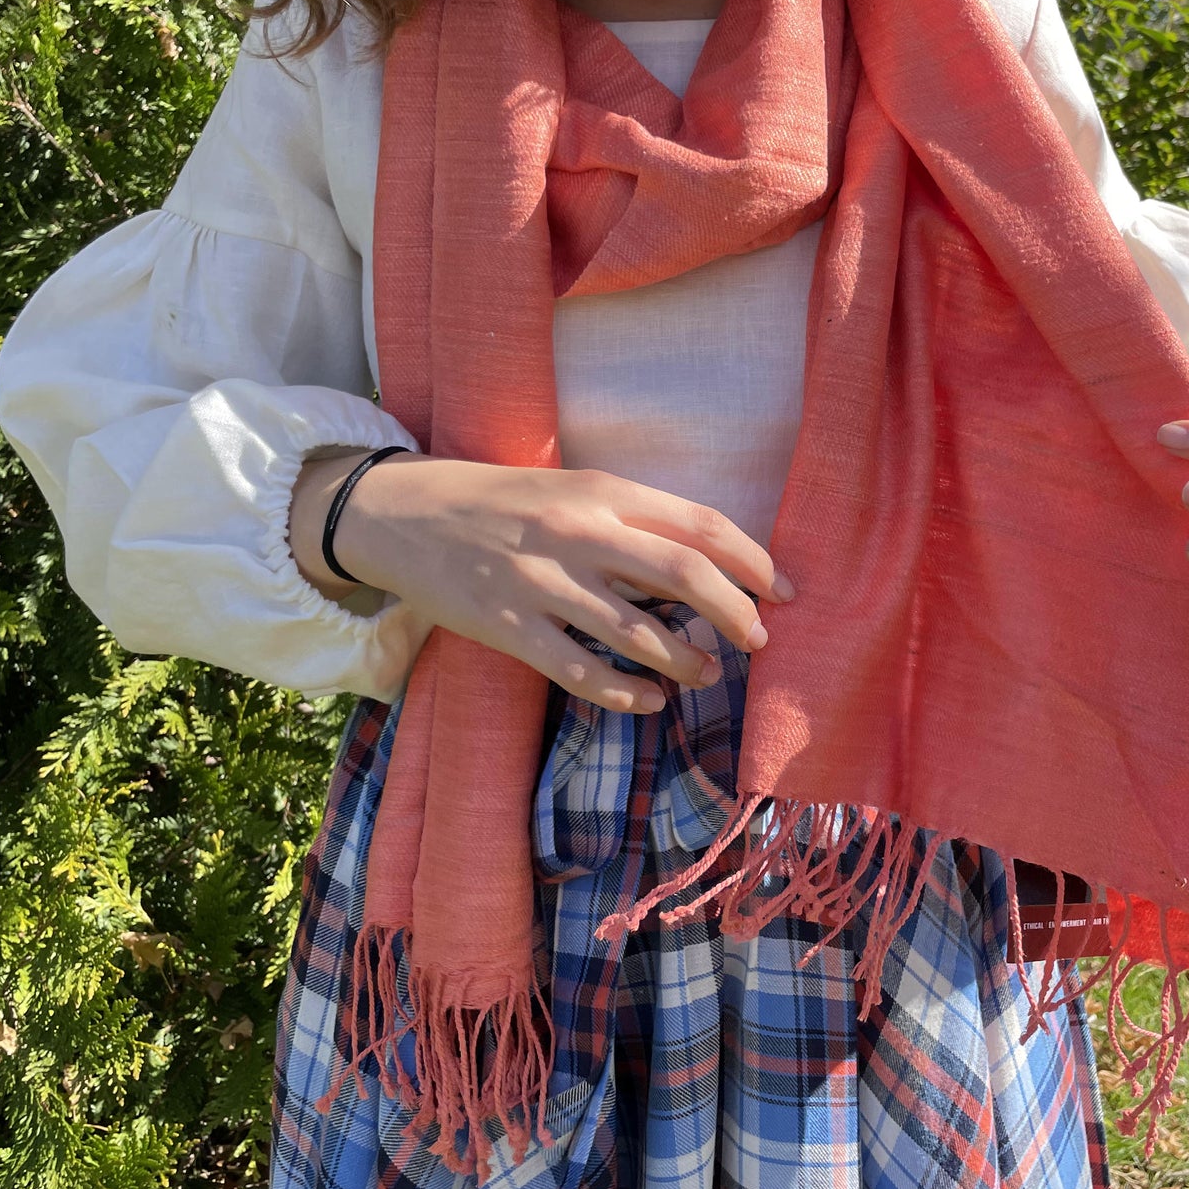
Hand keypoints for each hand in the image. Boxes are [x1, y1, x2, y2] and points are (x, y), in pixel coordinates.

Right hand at [289, 453, 793, 714]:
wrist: (403, 512)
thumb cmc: (502, 501)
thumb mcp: (572, 487)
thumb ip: (633, 520)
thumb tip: (708, 566)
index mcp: (602, 489)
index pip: (701, 524)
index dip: (755, 560)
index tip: (784, 591)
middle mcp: (578, 531)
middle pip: (685, 577)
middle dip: (737, 615)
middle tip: (758, 640)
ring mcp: (542, 583)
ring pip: (639, 634)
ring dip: (688, 661)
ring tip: (708, 673)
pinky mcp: (509, 628)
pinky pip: (583, 672)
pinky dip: (628, 694)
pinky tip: (652, 700)